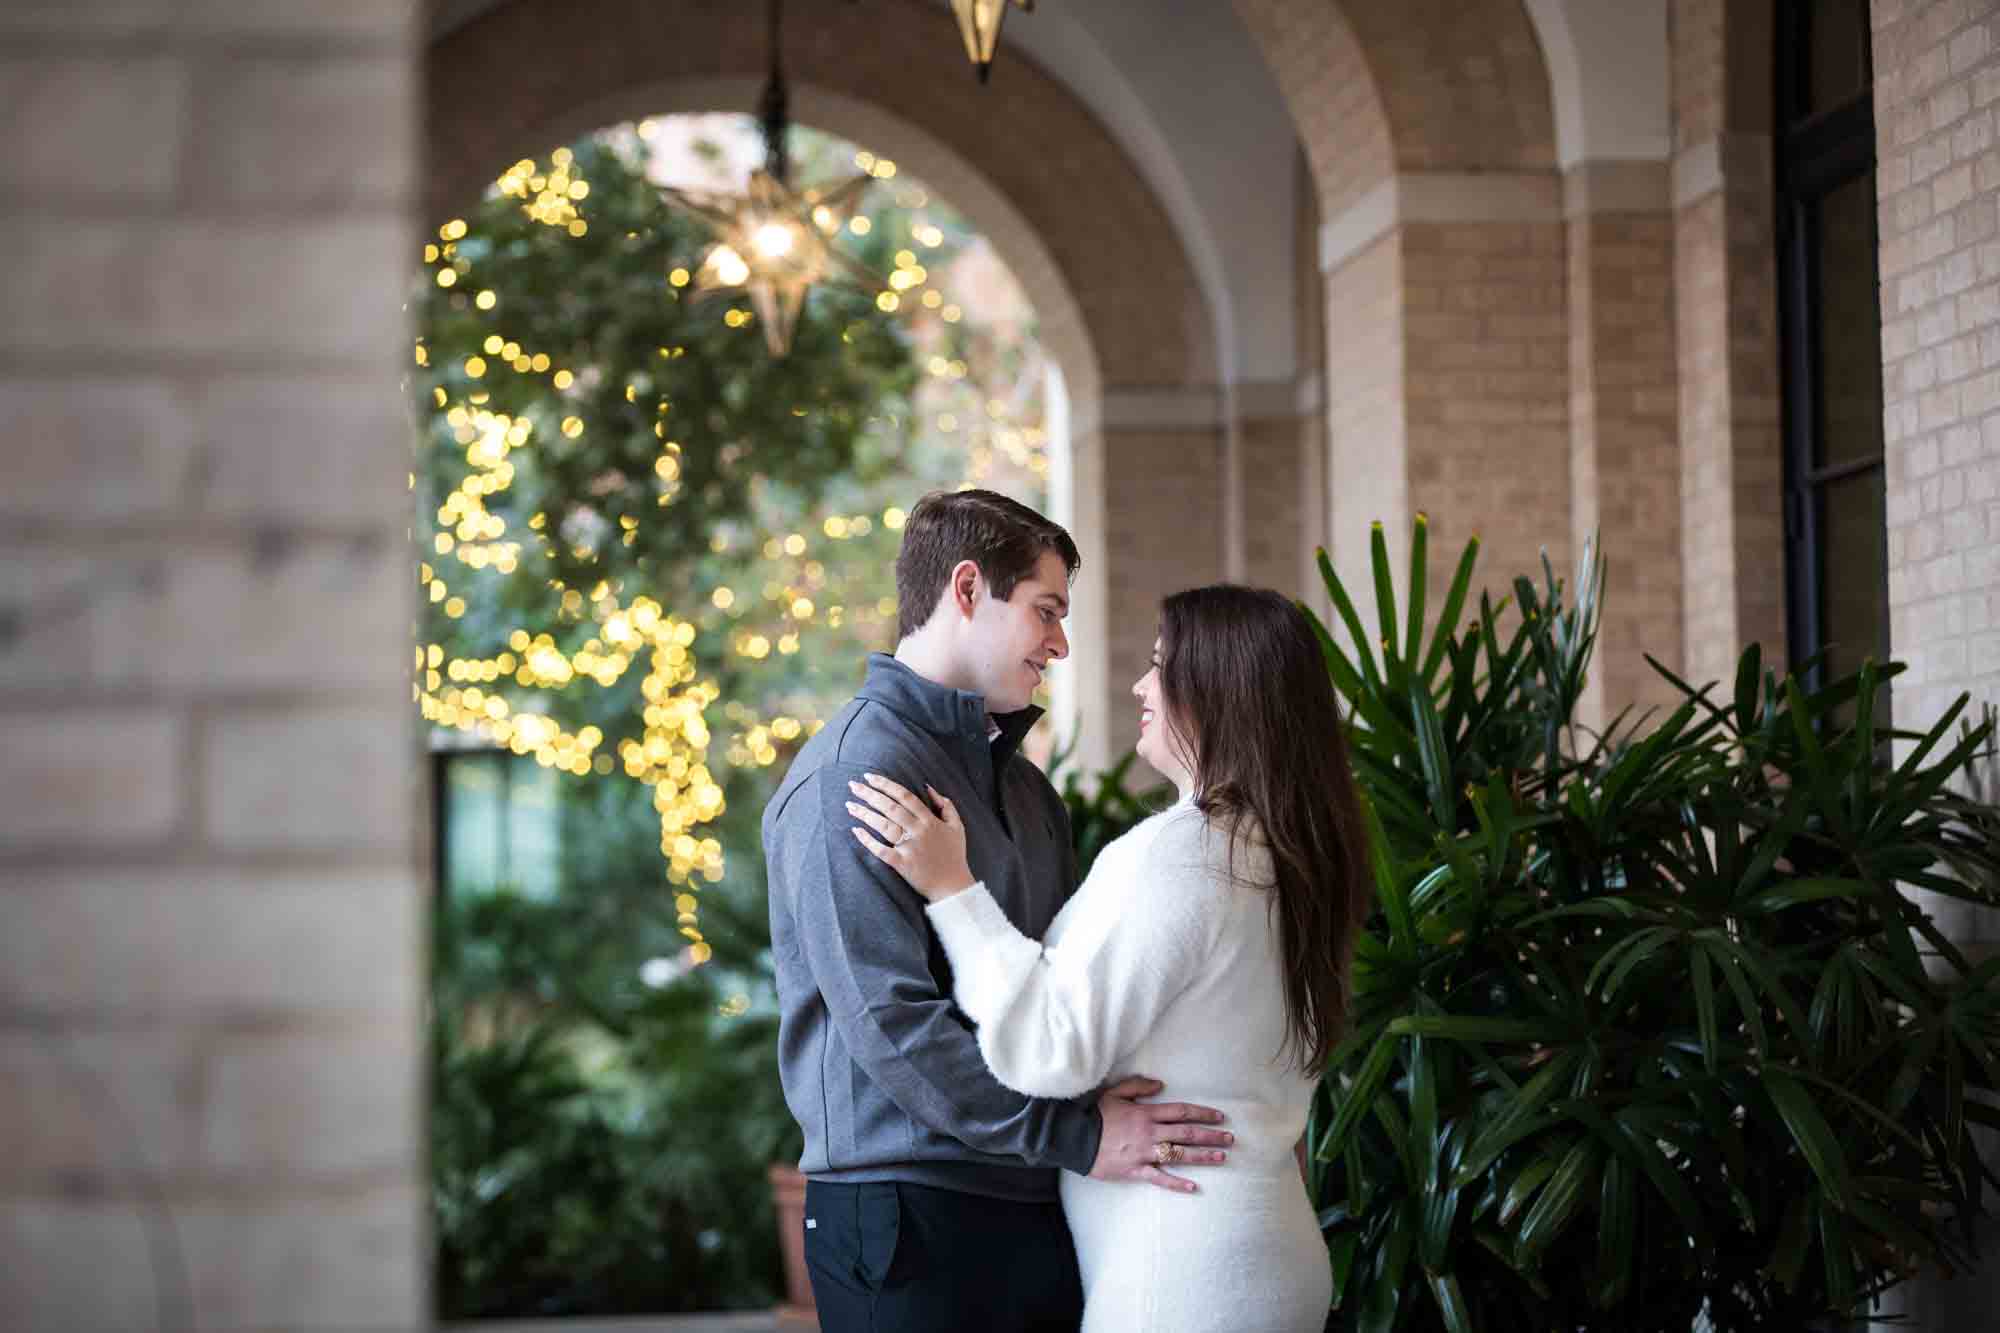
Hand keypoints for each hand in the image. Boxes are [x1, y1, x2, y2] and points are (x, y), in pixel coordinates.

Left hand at [848, 773, 974, 900]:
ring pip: (884, 826)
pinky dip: (868, 841)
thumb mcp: (957, 826)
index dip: (886, 785)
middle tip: (852, 786)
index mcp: (930, 820)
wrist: (954, 887)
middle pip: (890, 807)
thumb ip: (945, 805)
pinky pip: (881, 851)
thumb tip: (928, 787)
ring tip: (850, 805)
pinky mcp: (903, 864)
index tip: (870, 777)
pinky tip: (856, 831)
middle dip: (870, 794)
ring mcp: (910, 848)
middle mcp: (919, 831)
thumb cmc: (954, 855)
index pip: (905, 796)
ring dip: (865, 814)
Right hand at [1089, 1076, 1230, 1193]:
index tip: (1220, 1116)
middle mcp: (1150, 1132)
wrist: (1073, 1136)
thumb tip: (1161, 1084)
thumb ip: (1138, 1085)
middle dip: (1211, 1135)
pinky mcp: (1135, 1170)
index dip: (1203, 1113)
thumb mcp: (1114, 1091)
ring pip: (1179, 1154)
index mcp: (1146, 1112)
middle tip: (1230, 1139)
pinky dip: (1177, 1183)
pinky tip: (1194, 1187)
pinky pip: (1160, 1178)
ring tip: (1222, 1158)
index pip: (1182, 1111)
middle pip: (1187, 1133)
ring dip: (1202, 1157)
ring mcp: (1144, 1152)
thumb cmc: (1093, 1113)